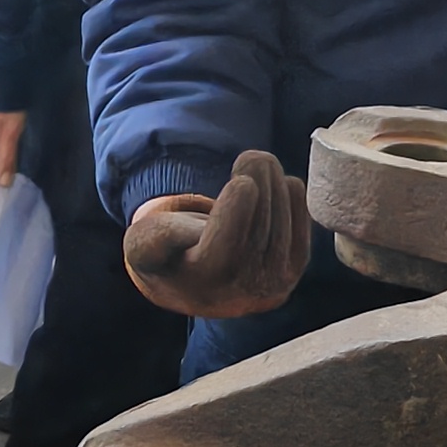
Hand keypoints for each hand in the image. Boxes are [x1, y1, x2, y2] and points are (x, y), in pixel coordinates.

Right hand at [123, 148, 311, 317]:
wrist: (196, 283)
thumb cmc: (167, 251)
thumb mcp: (144, 245)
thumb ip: (154, 240)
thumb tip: (192, 235)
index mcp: (206, 281)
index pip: (233, 238)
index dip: (240, 202)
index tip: (240, 182)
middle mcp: (244, 289)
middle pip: (263, 219)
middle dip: (261, 179)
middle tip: (251, 157)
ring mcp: (275, 282)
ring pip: (285, 216)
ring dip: (275, 181)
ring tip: (258, 165)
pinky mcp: (294, 269)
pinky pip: (302, 218)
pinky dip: (291, 194)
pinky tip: (274, 187)